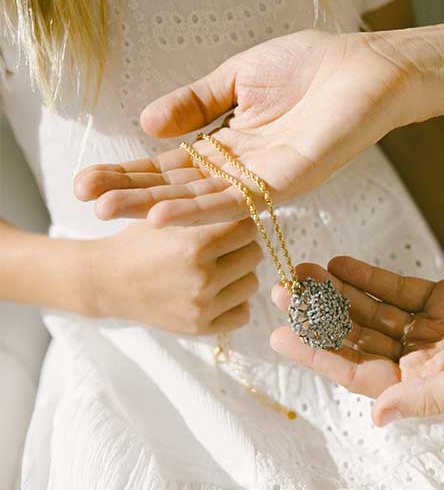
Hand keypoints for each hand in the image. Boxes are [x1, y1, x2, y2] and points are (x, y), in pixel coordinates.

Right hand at [72, 30, 410, 226]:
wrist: (368, 64)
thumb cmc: (313, 65)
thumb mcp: (238, 78)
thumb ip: (195, 102)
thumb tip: (146, 124)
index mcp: (233, 145)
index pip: (173, 165)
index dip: (131, 173)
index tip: (86, 182)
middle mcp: (246, 169)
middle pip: (180, 187)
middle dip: (132, 194)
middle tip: (84, 202)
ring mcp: (267, 179)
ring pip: (203, 199)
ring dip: (155, 206)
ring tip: (110, 211)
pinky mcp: (292, 180)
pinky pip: (240, 199)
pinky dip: (200, 207)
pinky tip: (163, 213)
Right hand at [82, 219, 262, 334]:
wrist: (105, 281)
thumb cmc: (138, 243)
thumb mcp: (164, 217)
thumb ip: (204, 210)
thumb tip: (248, 200)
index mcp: (195, 245)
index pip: (248, 227)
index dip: (237, 223)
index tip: (226, 224)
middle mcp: (203, 277)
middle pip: (254, 254)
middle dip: (240, 247)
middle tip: (221, 247)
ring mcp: (203, 305)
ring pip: (252, 283)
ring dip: (239, 275)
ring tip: (215, 268)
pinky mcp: (201, 327)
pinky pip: (242, 312)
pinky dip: (233, 302)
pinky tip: (215, 292)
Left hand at [270, 258, 443, 425]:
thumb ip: (428, 398)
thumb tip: (377, 415)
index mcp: (432, 390)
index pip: (361, 375)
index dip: (320, 354)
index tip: (281, 335)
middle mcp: (427, 363)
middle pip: (360, 341)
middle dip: (320, 319)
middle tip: (283, 294)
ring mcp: (437, 330)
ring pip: (374, 312)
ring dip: (338, 294)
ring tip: (303, 273)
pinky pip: (399, 289)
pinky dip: (369, 276)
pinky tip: (340, 264)